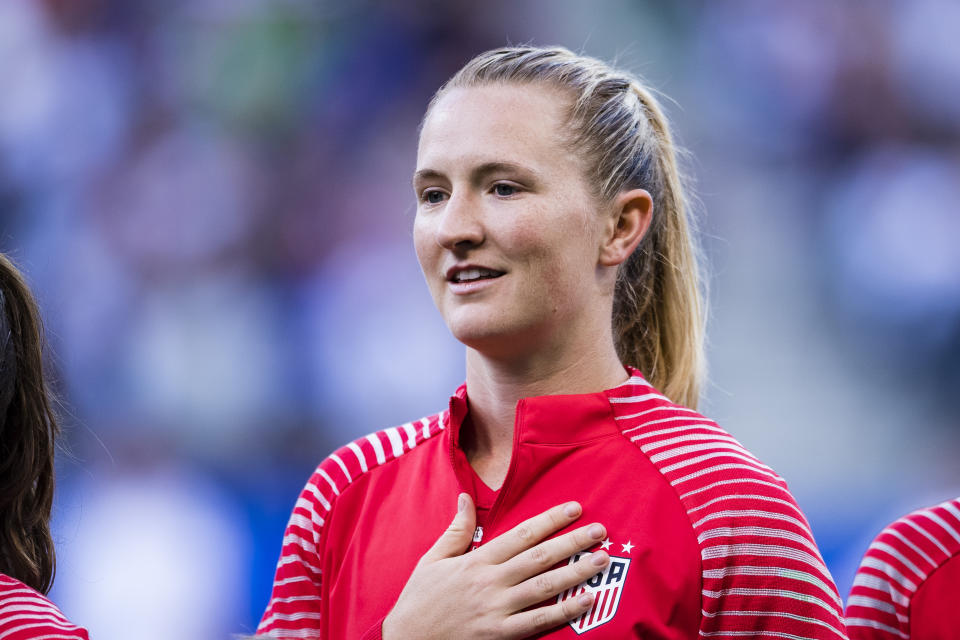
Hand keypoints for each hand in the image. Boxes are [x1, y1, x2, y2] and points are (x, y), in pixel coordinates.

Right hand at [382, 494, 608, 639]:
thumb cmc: (419, 600)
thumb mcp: (433, 559)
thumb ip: (456, 530)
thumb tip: (464, 496)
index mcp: (477, 560)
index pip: (521, 534)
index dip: (550, 520)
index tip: (574, 508)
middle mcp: (491, 581)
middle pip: (540, 556)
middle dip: (572, 541)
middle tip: (601, 530)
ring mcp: (497, 609)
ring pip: (545, 586)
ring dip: (577, 571)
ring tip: (602, 559)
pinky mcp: (500, 634)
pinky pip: (539, 621)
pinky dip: (565, 611)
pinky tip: (587, 600)